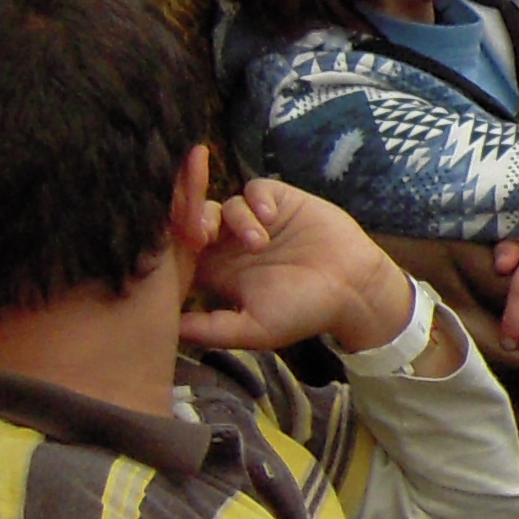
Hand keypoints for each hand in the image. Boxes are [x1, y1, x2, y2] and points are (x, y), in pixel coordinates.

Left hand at [184, 180, 410, 354]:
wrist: (353, 288)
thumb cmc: (303, 312)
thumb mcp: (252, 330)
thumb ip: (210, 329)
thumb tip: (164, 328)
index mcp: (217, 272)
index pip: (180, 251)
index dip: (172, 246)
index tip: (177, 252)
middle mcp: (231, 244)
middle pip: (193, 220)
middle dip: (192, 222)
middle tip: (205, 235)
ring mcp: (256, 220)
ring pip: (223, 204)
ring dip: (237, 220)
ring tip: (261, 242)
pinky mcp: (279, 200)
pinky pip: (254, 189)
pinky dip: (257, 199)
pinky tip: (271, 216)